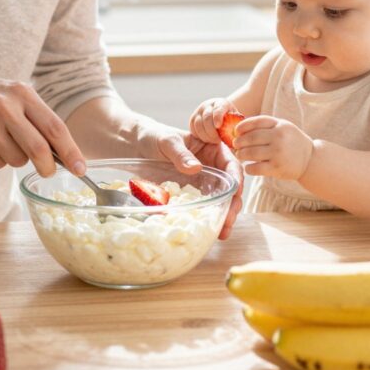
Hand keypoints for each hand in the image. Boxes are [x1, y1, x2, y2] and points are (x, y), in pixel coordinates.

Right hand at [0, 74, 84, 177]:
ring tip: (1, 140)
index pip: (55, 127)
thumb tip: (65, 151)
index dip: (71, 151)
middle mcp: (6, 106)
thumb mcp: (14, 95)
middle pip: (39, 149)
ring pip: (18, 160)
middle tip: (49, 172)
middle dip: (48, 167)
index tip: (81, 168)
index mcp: (22, 93)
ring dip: (16, 159)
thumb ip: (37, 117)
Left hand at [133, 123, 243, 239]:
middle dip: (232, 205)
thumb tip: (196, 168)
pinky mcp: (190, 197)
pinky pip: (201, 208)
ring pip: (219, 201)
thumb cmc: (154, 137)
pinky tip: (209, 232)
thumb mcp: (167, 141)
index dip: (237, 180)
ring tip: (223, 232)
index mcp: (212, 150)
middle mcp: (211, 169)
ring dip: (223, 216)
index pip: (231, 164)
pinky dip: (205, 219)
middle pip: (229, 188)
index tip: (236, 194)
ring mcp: (201, 184)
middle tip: (229, 220)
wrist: (133, 147)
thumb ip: (180, 153)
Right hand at [189, 97, 237, 144]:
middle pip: (207, 118)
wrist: (220, 117)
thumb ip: (236, 125)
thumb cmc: (231, 121)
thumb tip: (237, 134)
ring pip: (198, 125)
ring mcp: (199, 111)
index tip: (219, 126)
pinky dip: (200, 136)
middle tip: (218, 140)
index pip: (218, 108)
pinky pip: (193, 129)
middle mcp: (208, 105)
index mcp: (221, 103)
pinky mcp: (192, 119)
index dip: (217, 117)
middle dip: (212, 132)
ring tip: (214, 141)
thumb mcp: (236, 120)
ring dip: (206, 136)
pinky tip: (207, 139)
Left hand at [234, 116, 313, 181]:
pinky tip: (248, 167)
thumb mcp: (283, 127)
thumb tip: (239, 130)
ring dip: (241, 154)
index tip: (236, 131)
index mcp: (280, 125)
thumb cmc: (291, 142)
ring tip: (240, 155)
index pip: (257, 122)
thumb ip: (265, 126)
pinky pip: (256, 168)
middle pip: (251, 138)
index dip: (243, 126)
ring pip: (251, 153)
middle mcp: (279, 137)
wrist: (310, 159)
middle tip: (236, 145)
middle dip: (239, 142)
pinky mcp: (277, 167)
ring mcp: (278, 152)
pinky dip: (248, 168)